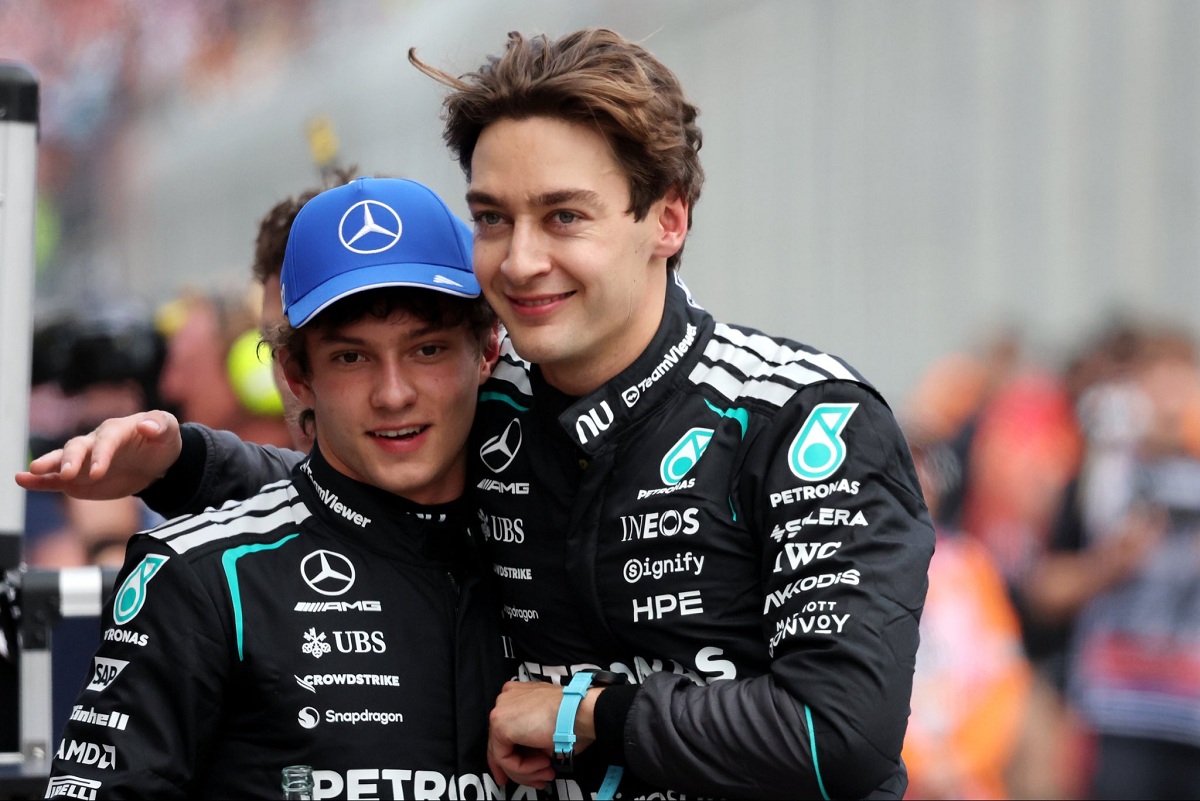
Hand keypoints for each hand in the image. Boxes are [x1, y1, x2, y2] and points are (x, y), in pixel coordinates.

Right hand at [15, 411, 181, 499]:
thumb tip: (147, 426)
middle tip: (65, 473)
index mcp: (116, 430)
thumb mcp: (168, 430)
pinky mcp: (78, 479)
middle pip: (77, 447)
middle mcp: (95, 443)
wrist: (156, 461)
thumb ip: (160, 425)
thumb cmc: (161, 440)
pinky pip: (56, 479)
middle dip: (70, 459)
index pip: (106, 441)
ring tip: (30, 473)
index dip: (101, 455)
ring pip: (62, 461)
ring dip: (47, 466)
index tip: (98, 472)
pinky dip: (40, 481)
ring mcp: (84, 461)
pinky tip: (22, 481)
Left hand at [487, 680, 598, 788]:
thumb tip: (531, 757)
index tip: (523, 772)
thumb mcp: (546, 728)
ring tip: (547, 773)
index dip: (513, 755)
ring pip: (502, 754)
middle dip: (519, 769)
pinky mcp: (499, 725)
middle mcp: (505, 699)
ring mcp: (500, 710)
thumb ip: (531, 739)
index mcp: (517, 695)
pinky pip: (504, 758)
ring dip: (527, 771)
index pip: (505, 731)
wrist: (579, 712)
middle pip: (501, 744)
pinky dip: (524, 768)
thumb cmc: (573, 717)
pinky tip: (544, 763)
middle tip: (537, 780)